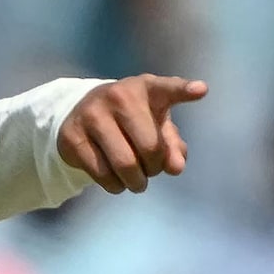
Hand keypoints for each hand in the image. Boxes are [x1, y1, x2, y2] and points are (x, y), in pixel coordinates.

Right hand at [58, 74, 207, 193]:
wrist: (82, 113)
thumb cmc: (132, 120)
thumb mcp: (156, 126)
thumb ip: (173, 146)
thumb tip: (175, 167)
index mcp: (146, 88)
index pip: (167, 89)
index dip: (184, 90)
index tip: (200, 90)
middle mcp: (118, 96)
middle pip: (150, 147)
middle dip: (155, 168)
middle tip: (151, 170)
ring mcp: (92, 114)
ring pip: (125, 165)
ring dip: (136, 182)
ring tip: (136, 180)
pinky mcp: (72, 137)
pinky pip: (102, 174)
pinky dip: (115, 186)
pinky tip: (115, 179)